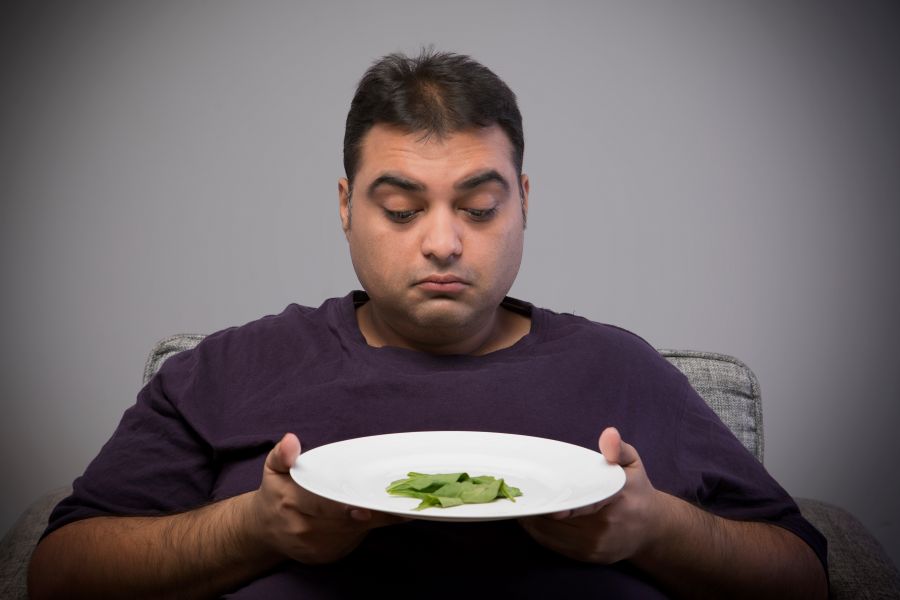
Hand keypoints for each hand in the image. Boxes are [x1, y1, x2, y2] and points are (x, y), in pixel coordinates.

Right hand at [247, 433, 406, 564]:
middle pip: (344, 522)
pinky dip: (369, 529)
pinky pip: (353, 542)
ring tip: (398, 506)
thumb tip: (291, 440)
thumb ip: (282, 454)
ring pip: (353, 533)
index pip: (321, 505)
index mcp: (291, 503)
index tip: (366, 508)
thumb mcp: (274, 470)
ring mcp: (316, 547)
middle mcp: (303, 529)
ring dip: (376, 521)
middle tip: (397, 504)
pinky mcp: (327, 557)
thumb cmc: (276, 493)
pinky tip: (383, 515)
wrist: (265, 531)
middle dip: (371, 514)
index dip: (345, 508)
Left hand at [518, 427, 664, 563]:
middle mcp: (608, 526)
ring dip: (533, 521)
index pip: (588, 501)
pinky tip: (530, 519)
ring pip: (553, 534)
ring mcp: (597, 545)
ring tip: (520, 505)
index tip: (543, 498)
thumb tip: (608, 434)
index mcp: (618, 498)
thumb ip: (618, 449)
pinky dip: (539, 533)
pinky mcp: (588, 557)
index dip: (563, 504)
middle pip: (562, 520)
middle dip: (539, 507)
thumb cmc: (636, 492)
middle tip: (519, 494)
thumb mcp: (632, 465)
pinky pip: (555, 546)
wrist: (652, 530)